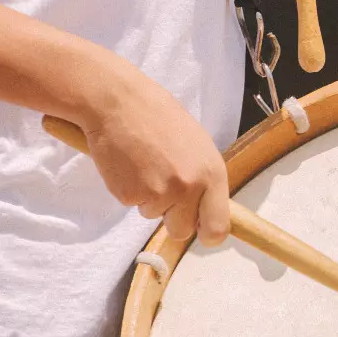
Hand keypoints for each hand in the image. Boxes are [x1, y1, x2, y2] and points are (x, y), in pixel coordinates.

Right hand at [79, 63, 230, 246]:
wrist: (118, 101)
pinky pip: (131, 203)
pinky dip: (128, 188)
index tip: (202, 232)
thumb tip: (207, 210)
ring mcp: (159, 192)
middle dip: (172, 218)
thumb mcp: (198, 145)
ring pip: (153, 216)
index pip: (219, 227)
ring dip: (148, 198)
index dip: (208, 235)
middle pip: (182, 230)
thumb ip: (204, 179)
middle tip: (163, 189)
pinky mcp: (129, 194)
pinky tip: (129, 163)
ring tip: (145, 164)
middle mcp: (189, 187)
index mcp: (212, 174)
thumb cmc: (159, 118)